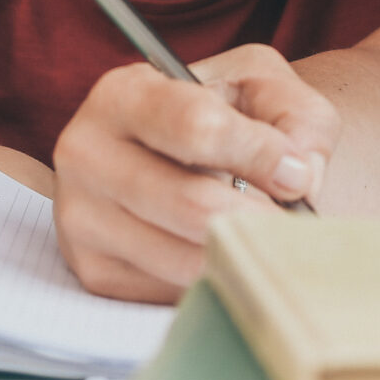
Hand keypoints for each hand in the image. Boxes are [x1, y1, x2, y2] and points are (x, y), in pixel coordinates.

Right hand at [51, 43, 336, 302]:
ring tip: (264, 233)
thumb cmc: (229, 115)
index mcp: (122, 95)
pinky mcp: (95, 272)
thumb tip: (298, 177)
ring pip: (186, 258)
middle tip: (291, 219)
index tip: (296, 171)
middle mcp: (85, 154)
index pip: (196, 128)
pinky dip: (216, 277)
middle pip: (191, 204)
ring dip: (243, 252)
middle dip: (259, 216)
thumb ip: (296, 119)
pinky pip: (173, 291)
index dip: (259, 153)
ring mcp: (82, 218)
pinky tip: (226, 251)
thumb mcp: (265, 88)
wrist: (188, 158)